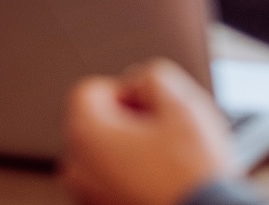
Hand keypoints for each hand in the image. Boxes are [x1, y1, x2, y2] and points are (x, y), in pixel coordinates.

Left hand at [62, 59, 235, 204]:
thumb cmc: (191, 174)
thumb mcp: (182, 104)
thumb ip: (152, 76)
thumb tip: (138, 81)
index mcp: (86, 134)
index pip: (90, 91)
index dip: (127, 91)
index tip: (152, 107)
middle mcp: (77, 167)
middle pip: (96, 123)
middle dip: (129, 121)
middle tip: (165, 133)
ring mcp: (87, 196)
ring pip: (105, 155)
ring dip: (131, 150)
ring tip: (168, 160)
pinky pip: (110, 182)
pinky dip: (131, 176)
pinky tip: (162, 180)